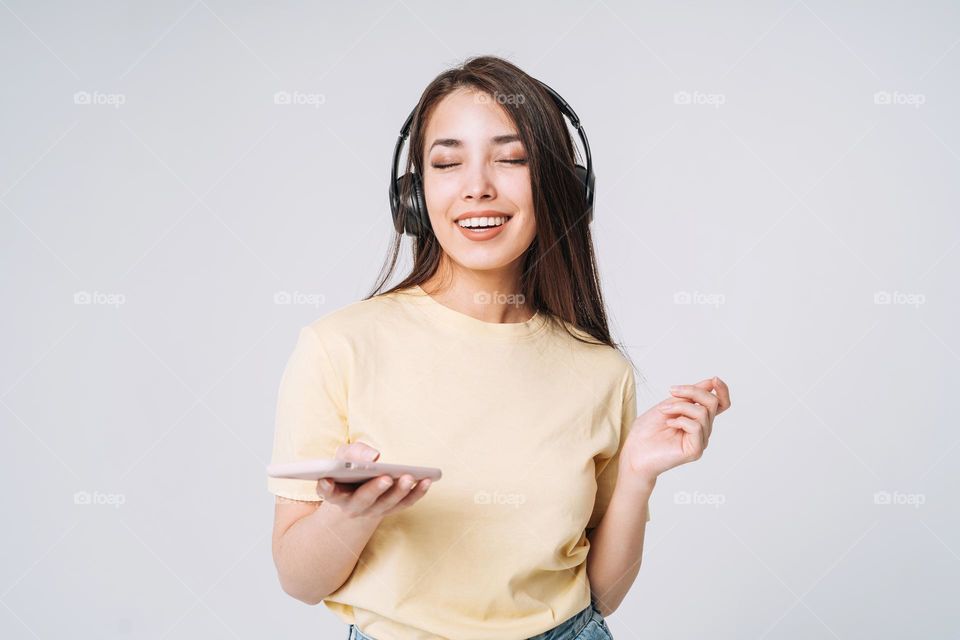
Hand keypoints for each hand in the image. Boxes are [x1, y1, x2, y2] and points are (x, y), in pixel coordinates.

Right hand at [315, 442, 432, 518]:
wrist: (358, 484)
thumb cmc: (349, 465)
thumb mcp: (346, 454)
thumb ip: (354, 452)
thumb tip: (373, 457)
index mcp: (335, 493)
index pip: (327, 492)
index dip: (326, 488)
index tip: (327, 480)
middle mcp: (353, 506)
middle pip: (363, 501)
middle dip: (375, 490)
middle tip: (387, 478)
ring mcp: (373, 510)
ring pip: (387, 505)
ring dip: (400, 492)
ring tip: (410, 476)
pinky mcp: (392, 508)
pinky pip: (405, 503)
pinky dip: (417, 493)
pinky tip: (427, 480)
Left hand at [620, 376, 731, 485]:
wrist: (634, 451)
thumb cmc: (647, 430)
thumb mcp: (669, 404)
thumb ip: (689, 396)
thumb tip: (711, 383)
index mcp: (697, 418)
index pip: (721, 404)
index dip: (723, 390)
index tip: (714, 379)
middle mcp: (703, 430)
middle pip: (712, 403)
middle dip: (692, 391)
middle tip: (671, 391)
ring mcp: (700, 441)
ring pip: (702, 412)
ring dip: (679, 406)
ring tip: (663, 411)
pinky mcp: (695, 450)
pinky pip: (696, 427)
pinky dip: (680, 420)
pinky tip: (668, 424)